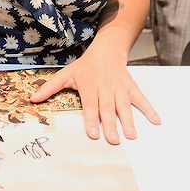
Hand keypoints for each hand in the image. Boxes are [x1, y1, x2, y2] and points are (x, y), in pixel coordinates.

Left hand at [30, 50, 159, 143]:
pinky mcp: (131, 87)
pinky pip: (141, 98)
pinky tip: (156, 120)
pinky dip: (149, 108)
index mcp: (89, 86)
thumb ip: (50, 88)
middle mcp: (105, 88)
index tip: (93, 133)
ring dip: (129, 120)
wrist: (106, 50)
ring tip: (132, 135)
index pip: (90, 105)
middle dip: (110, 124)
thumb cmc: (85, 67)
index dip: (91, 119)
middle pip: (107, 108)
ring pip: (124, 105)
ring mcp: (119, 88)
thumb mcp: (66, 74)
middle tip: (113, 140)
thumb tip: (33, 99)